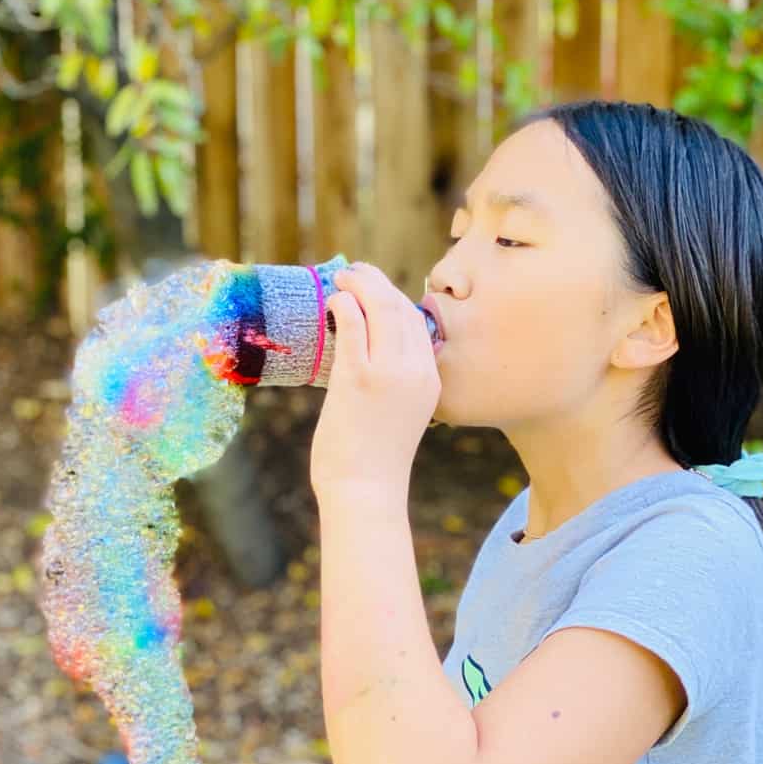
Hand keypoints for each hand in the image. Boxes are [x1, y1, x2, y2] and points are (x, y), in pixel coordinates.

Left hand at [310, 262, 441, 497]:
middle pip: (400, 306)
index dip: (392, 296)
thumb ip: (395, 381)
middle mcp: (416, 371)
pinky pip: (352, 324)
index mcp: (430, 378)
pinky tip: (332, 301)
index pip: (415, 322)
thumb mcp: (400, 413)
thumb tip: (369, 350)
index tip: (372, 289)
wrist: (365, 491)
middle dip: (375, 282)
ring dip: (358, 285)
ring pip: (379, 307)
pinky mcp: (358, 378)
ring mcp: (389, 373)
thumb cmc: (373, 458)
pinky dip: (342, 304)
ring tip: (340, 278)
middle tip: (353, 273)